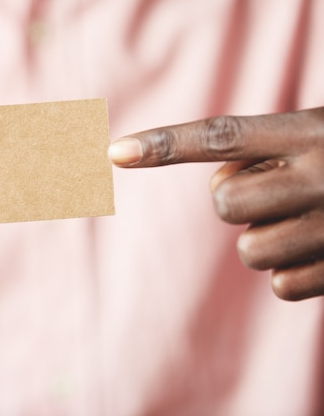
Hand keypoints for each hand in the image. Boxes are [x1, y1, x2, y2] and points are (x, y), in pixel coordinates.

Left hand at [109, 107, 323, 300]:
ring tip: (305, 222)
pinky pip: (282, 285)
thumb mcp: (315, 133)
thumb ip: (265, 148)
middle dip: (235, 203)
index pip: (222, 136)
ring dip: (266, 240)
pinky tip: (319, 250)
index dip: (165, 144)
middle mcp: (321, 176)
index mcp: (308, 132)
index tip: (114, 152)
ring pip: (250, 252)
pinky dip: (292, 271)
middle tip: (272, 194)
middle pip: (224, 203)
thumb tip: (218, 191)